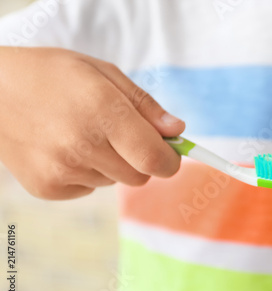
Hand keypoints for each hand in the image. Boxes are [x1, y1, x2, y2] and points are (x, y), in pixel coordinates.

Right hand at [0, 47, 184, 199]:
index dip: (170, 160)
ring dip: (112, 164)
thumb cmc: (52, 76)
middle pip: (140, 176)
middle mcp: (82, 145)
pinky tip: (66, 148)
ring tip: (84, 135)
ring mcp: (62, 170)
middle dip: (141, 160)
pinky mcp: (48, 188)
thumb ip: (144, 105)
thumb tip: (177, 131)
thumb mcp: (103, 74)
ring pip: (114, 181)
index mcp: (102, 111)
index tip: (171, 153)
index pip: (154, 159)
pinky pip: (89, 188)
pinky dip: (87, 173)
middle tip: (121, 135)